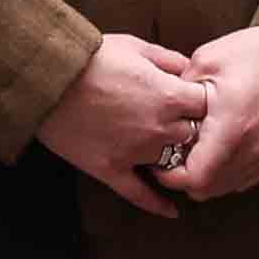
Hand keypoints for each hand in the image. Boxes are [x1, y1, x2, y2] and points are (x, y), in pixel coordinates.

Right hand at [35, 34, 215, 216]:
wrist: (48, 78)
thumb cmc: (92, 57)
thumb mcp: (136, 47)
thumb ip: (169, 60)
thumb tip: (190, 69)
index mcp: (170, 96)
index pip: (209, 107)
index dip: (205, 104)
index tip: (198, 104)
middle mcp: (160, 128)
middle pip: (196, 138)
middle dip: (193, 132)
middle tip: (187, 129)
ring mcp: (136, 152)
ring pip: (173, 165)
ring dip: (175, 160)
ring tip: (175, 157)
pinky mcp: (110, 169)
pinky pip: (140, 195)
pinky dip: (157, 205)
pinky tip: (171, 211)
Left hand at [167, 23, 258, 203]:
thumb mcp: (206, 61)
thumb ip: (178, 95)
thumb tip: (161, 116)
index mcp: (232, 128)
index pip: (193, 179)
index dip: (168, 175)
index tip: (159, 158)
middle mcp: (253, 149)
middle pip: (207, 190)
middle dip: (184, 177)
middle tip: (174, 153)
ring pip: (225, 187)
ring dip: (206, 176)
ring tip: (198, 149)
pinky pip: (244, 179)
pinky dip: (227, 172)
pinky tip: (221, 148)